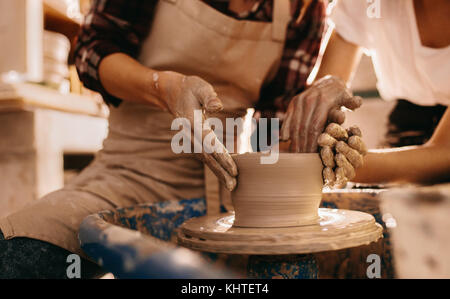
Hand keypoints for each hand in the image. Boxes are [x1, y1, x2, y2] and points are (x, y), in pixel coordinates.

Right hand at [158, 71, 237, 190]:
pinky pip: (204, 156)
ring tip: (231, 185)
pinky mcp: (193, 141)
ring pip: (205, 159)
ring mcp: (190, 139)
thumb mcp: (200, 87)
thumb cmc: (190, 88)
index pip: (209, 142)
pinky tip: (224, 174)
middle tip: (233, 185)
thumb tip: (218, 107)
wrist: (172, 93)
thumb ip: (209, 97)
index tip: (234, 168)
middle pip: (207, 156)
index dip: (222, 156)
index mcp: (193, 122)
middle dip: (220, 171)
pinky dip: (214, 166)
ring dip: (217, 172)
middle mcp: (190, 134)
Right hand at [280, 75, 362, 152]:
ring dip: (293, 141)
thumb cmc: (341, 96)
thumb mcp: (348, 98)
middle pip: (303, 128)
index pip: (315, 126)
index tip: (313, 156)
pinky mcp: (293, 103)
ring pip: (294, 125)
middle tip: (302, 159)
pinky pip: (288, 120)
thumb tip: (357, 103)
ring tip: (295, 155)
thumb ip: (352, 103)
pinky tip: (285, 144)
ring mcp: (299, 101)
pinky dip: (285, 132)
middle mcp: (308, 100)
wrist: (328, 81)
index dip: (313, 143)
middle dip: (302, 145)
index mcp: (322, 100)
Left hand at [318, 124, 366, 186]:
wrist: (319, 160)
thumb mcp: (333, 132)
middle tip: (339, 145)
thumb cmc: (328, 140)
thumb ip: (338, 127)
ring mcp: (345, 173)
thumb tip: (344, 118)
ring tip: (336, 156)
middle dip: (348, 151)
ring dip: (342, 162)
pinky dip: (331, 175)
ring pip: (347, 170)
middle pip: (355, 158)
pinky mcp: (334, 181)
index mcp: (357, 149)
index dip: (357, 143)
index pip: (361, 147)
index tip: (351, 138)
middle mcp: (354, 162)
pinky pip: (335, 180)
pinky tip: (326, 169)